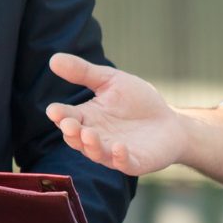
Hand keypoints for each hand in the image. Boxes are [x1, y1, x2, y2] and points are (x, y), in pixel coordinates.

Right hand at [44, 53, 188, 175]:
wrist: (169, 122)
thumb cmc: (138, 101)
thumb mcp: (110, 80)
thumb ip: (83, 72)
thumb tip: (53, 59)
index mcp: (87, 118)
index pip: (68, 117)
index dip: (59, 115)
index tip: (53, 110)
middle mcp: (96, 137)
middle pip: (77, 138)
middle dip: (72, 132)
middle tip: (68, 124)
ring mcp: (113, 152)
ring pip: (96, 153)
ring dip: (91, 145)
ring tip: (88, 134)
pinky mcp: (133, 162)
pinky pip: (123, 163)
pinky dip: (119, 157)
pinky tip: (118, 147)